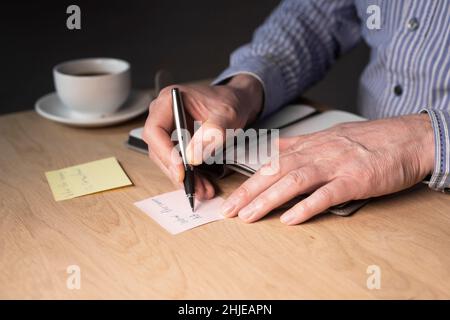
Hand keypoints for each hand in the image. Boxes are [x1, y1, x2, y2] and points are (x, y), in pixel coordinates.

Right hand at [142, 74, 262, 199]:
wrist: (236, 103)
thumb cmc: (229, 102)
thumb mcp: (227, 114)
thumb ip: (213, 132)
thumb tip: (192, 157)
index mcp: (169, 100)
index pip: (154, 130)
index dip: (164, 152)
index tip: (181, 170)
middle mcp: (163, 115)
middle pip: (158, 149)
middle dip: (176, 171)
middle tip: (194, 187)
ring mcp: (168, 129)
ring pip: (167, 160)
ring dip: (183, 178)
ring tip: (202, 190)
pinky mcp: (175, 142)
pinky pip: (177, 162)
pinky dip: (189, 176)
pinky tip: (202, 186)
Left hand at [221, 114, 434, 224]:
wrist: (408, 137)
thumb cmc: (369, 140)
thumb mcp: (329, 137)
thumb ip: (301, 145)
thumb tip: (276, 150)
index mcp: (310, 145)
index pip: (270, 162)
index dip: (247, 180)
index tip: (231, 196)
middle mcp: (317, 153)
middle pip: (274, 171)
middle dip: (248, 192)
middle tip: (228, 210)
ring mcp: (335, 165)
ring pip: (293, 181)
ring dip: (268, 199)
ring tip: (249, 216)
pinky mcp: (354, 180)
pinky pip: (326, 194)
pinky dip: (306, 206)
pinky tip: (290, 218)